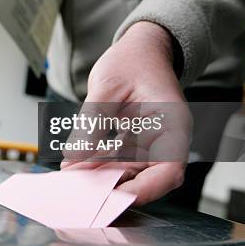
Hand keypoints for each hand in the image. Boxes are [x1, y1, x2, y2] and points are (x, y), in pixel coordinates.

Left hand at [62, 21, 189, 205]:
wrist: (139, 48)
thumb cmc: (132, 60)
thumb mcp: (107, 88)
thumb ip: (92, 123)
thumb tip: (74, 157)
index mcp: (172, 123)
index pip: (168, 170)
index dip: (144, 190)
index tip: (114, 197)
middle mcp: (166, 138)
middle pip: (146, 177)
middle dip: (113, 187)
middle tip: (81, 190)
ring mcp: (151, 141)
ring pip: (128, 171)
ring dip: (101, 177)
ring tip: (72, 177)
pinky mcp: (136, 141)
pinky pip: (118, 160)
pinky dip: (98, 164)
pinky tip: (76, 164)